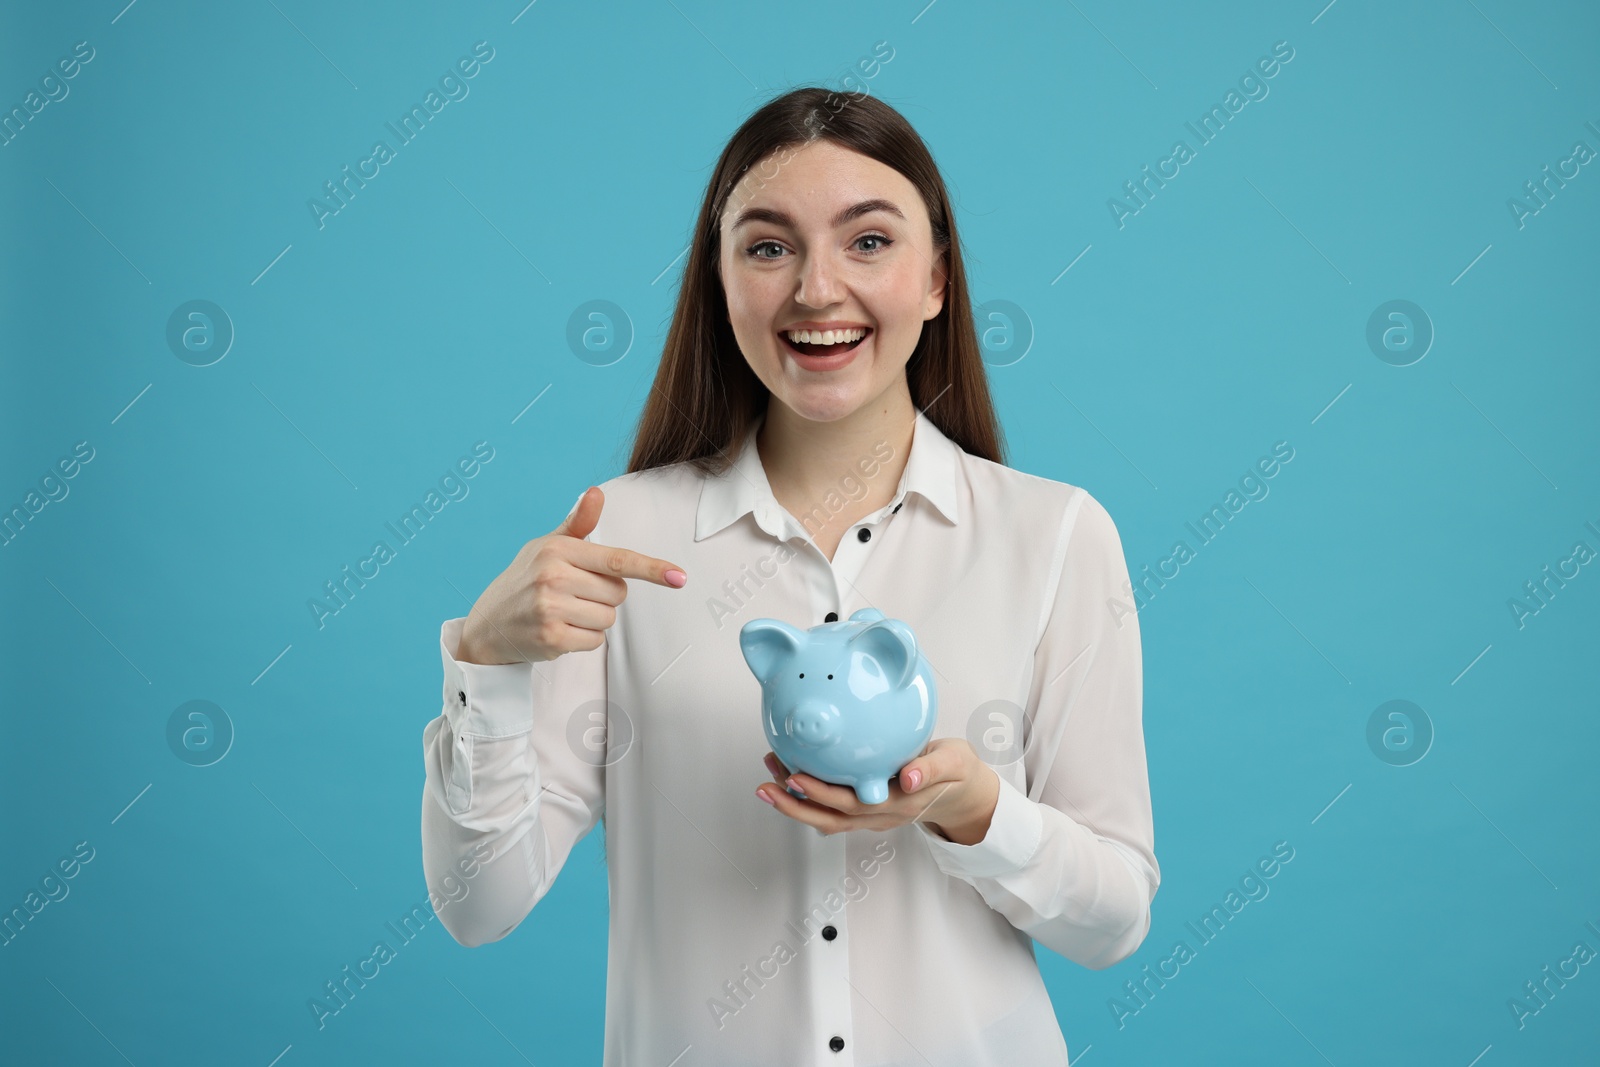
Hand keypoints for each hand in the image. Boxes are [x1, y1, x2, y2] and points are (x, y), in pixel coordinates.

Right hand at [456, 486, 687, 664]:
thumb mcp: (547, 546)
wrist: (487, 625)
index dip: (651, 568)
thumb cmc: (524, 580)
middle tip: (572, 595)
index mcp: (558, 549)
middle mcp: (554, 577)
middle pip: (619, 592)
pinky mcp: (552, 639)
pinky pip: (595, 641)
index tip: (679, 576)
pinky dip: (583, 639)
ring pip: (609, 618)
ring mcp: (552, 609)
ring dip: (594, 619)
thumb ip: (578, 524)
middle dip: (604, 596)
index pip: (616, 559)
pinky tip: (559, 630)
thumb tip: (597, 492)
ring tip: (563, 613)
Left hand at [756, 739, 1000, 843]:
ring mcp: (872, 816)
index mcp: (899, 803)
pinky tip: (790, 774)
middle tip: (766, 783)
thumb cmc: (957, 773)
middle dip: (794, 804)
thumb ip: (931, 768)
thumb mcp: (954, 762)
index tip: (794, 776)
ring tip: (768, 778)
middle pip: (830, 817)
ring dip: (795, 804)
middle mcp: (880, 815)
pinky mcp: (866, 809)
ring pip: (826, 818)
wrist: (964, 792)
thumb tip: (908, 777)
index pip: (852, 804)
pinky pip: (831, 811)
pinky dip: (807, 798)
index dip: (821, 794)